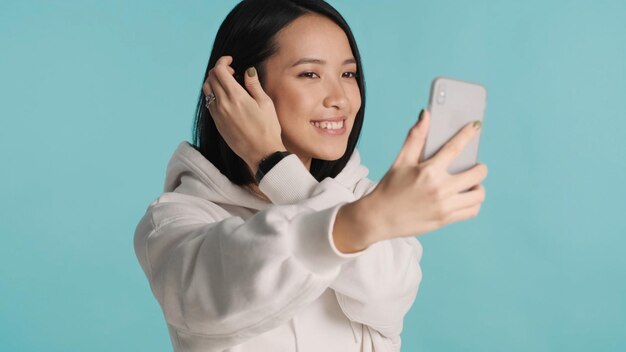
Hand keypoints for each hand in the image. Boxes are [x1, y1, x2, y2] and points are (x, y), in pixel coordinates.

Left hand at [202, 56, 285, 171]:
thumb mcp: (265, 104)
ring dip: (214, 82)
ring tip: (228, 84)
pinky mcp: (217, 123)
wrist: (261, 153)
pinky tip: (226, 97)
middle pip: (210, 78)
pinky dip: (214, 94)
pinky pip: (209, 103)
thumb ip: (254, 85)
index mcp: (235, 96)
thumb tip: (248, 71)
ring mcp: (217, 114)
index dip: (223, 61)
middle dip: (219, 70)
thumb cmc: (267, 129)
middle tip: (232, 71)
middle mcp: (222, 104)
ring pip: (207, 90)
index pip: (219, 71)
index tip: (231, 61)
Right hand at [358, 109, 487, 242]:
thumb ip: (415, 138)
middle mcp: (439, 189)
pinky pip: (471, 211)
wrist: (380, 218)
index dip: (468, 134)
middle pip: (476, 174)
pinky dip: (474, 203)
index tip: (476, 126)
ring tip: (471, 184)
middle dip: (480, 167)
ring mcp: (444, 206)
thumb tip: (425, 115)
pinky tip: (466, 197)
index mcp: (428, 171)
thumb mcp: (400, 161)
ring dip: (479, 186)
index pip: (455, 148)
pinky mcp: (445, 219)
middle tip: (475, 166)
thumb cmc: (389, 188)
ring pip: (478, 195)